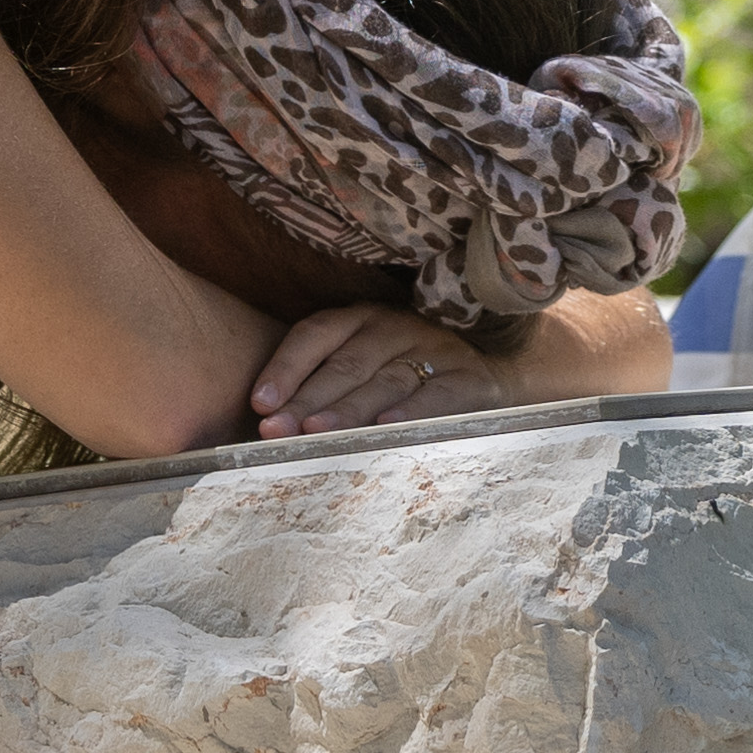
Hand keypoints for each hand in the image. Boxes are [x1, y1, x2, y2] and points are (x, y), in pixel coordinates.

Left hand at [251, 304, 507, 435]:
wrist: (492, 375)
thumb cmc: (408, 377)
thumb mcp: (366, 366)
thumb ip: (323, 383)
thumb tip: (267, 422)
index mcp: (363, 319)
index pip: (317, 333)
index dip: (286, 366)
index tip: (260, 403)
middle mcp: (397, 327)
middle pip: (345, 365)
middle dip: (306, 401)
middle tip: (275, 431)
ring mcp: (436, 350)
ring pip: (384, 382)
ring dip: (348, 410)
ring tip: (316, 433)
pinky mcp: (470, 378)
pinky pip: (437, 394)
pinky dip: (411, 411)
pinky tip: (385, 426)